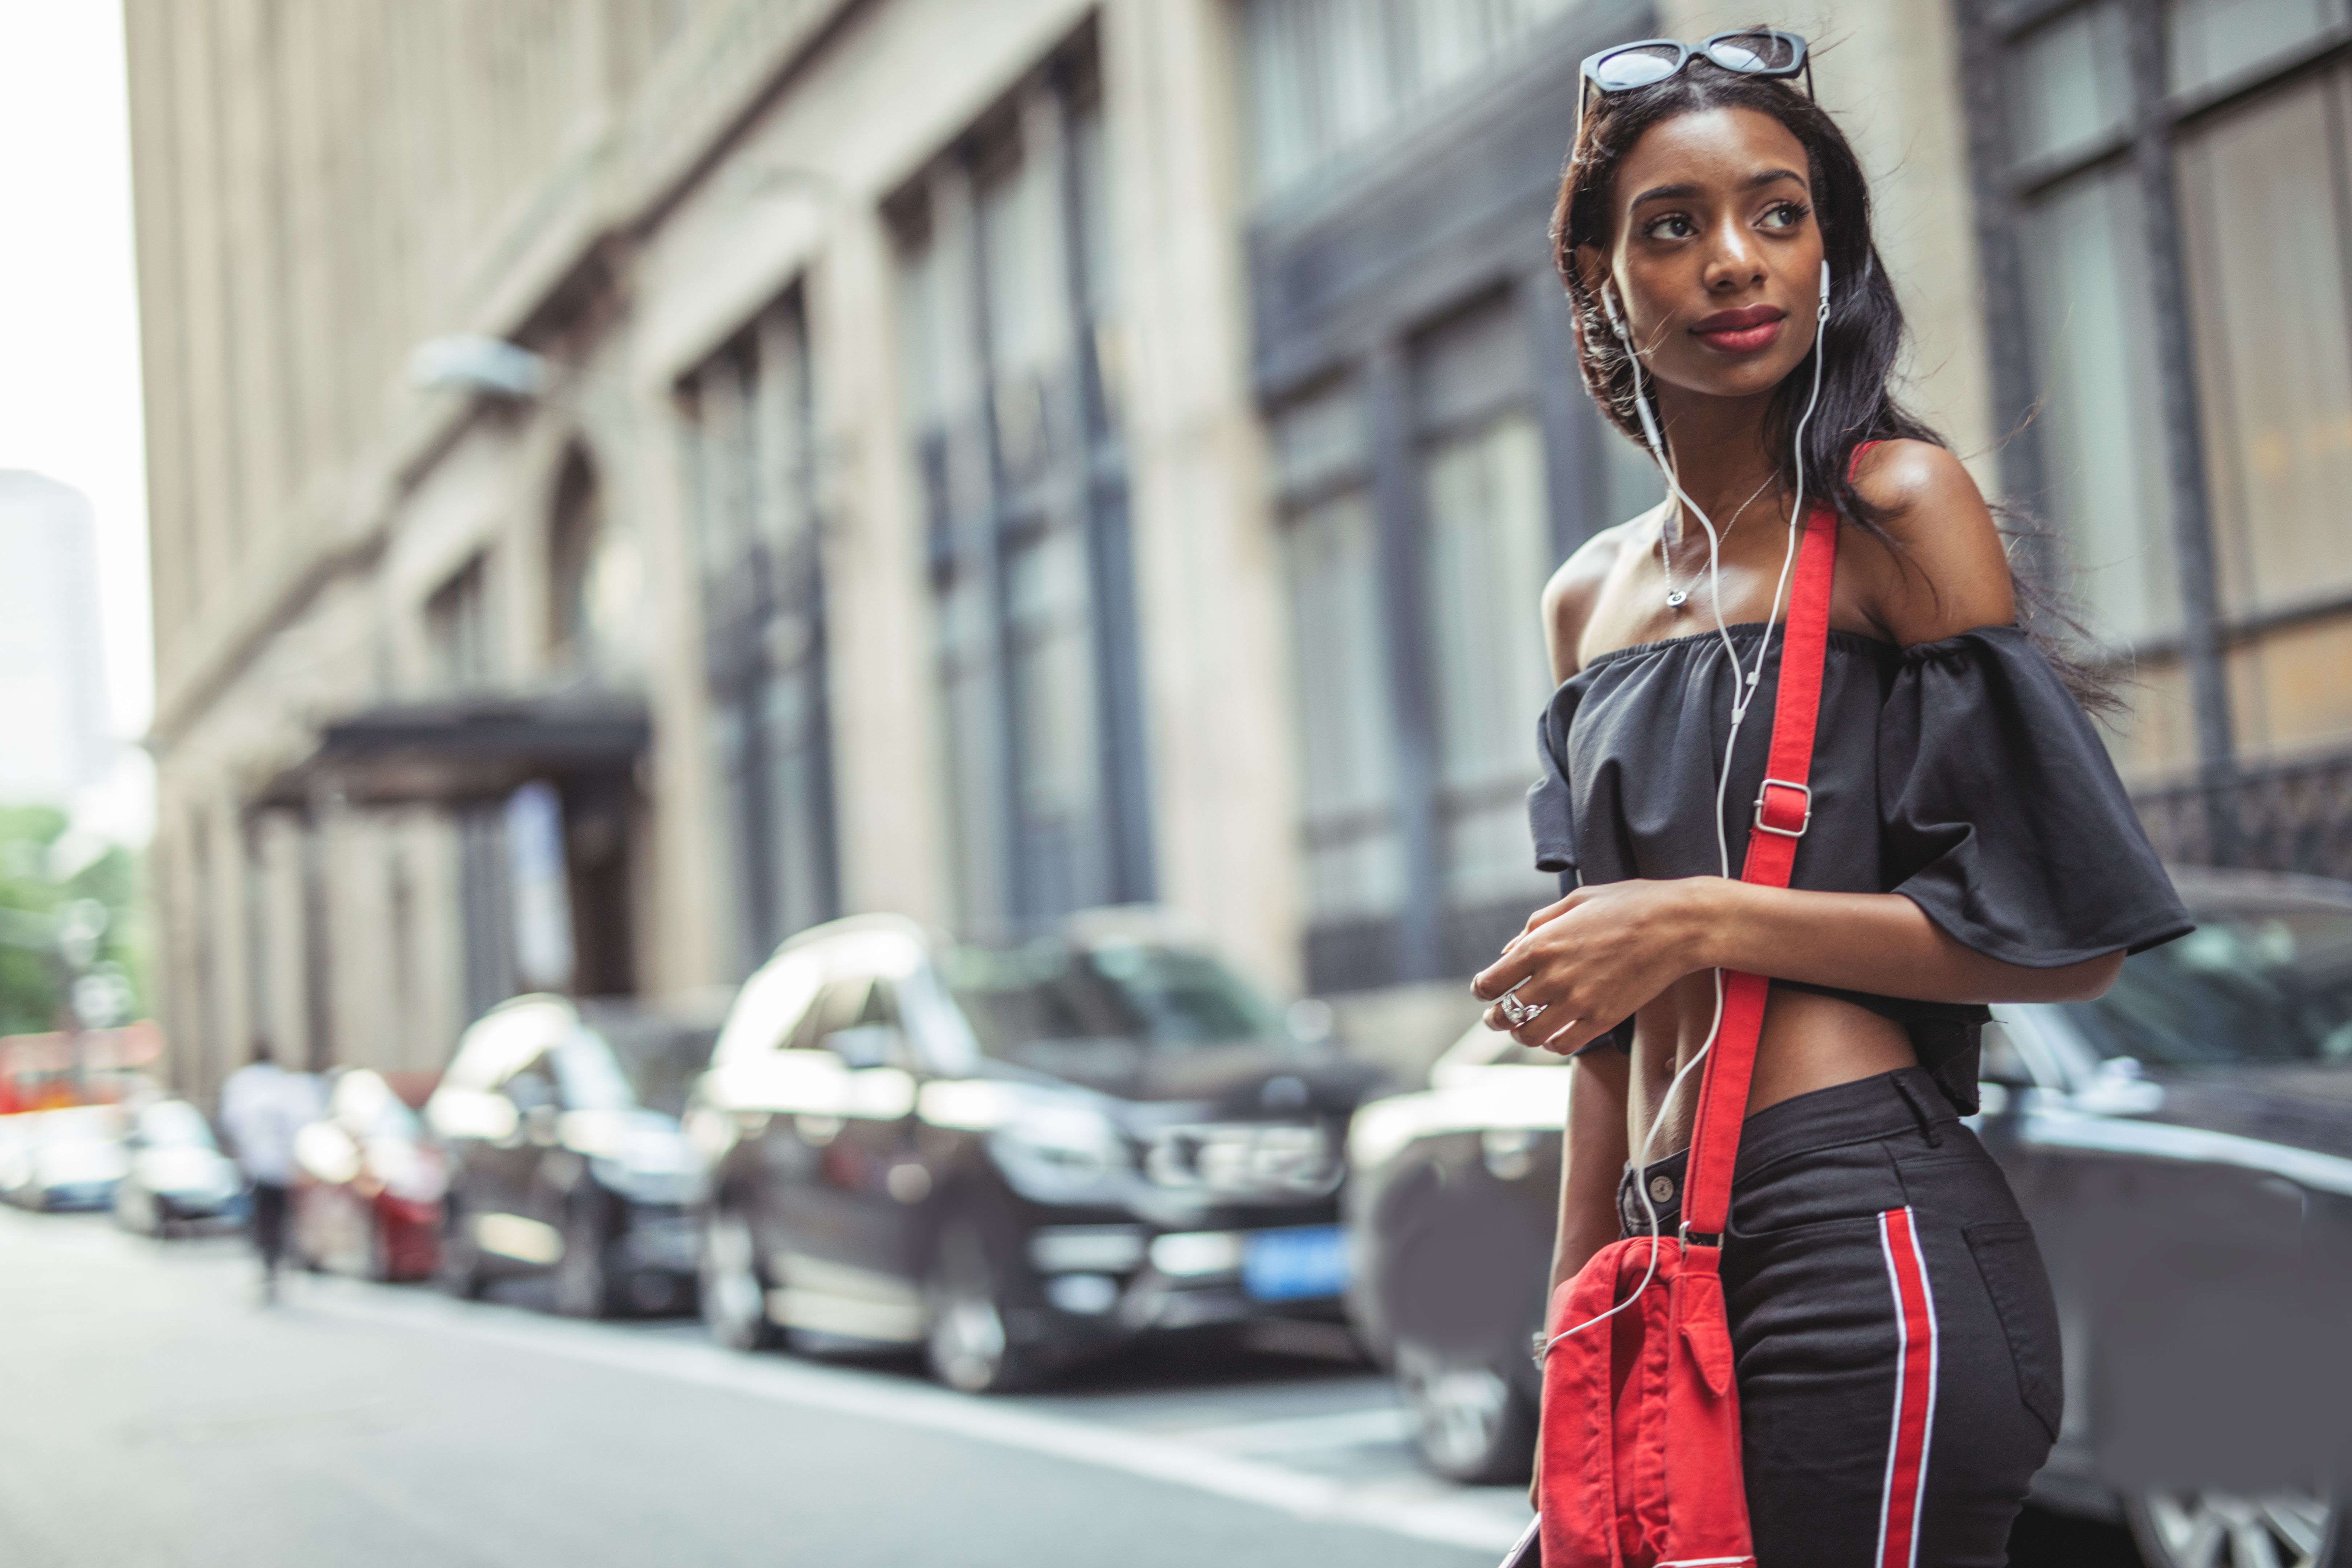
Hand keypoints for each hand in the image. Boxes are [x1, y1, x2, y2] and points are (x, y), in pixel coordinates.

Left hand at [1472, 879, 1722, 1054]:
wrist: (1676, 925)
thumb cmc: (1627, 904)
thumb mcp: (1574, 901)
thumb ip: (1536, 925)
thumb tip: (1508, 950)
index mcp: (1541, 944)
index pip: (1491, 981)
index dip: (1482, 990)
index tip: (1485, 991)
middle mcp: (1553, 976)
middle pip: (1505, 1013)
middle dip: (1495, 1017)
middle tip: (1496, 1018)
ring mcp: (1578, 1001)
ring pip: (1529, 1035)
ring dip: (1520, 1034)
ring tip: (1523, 1028)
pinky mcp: (1603, 1018)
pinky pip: (1563, 1045)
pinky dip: (1552, 1044)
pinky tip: (1554, 1035)